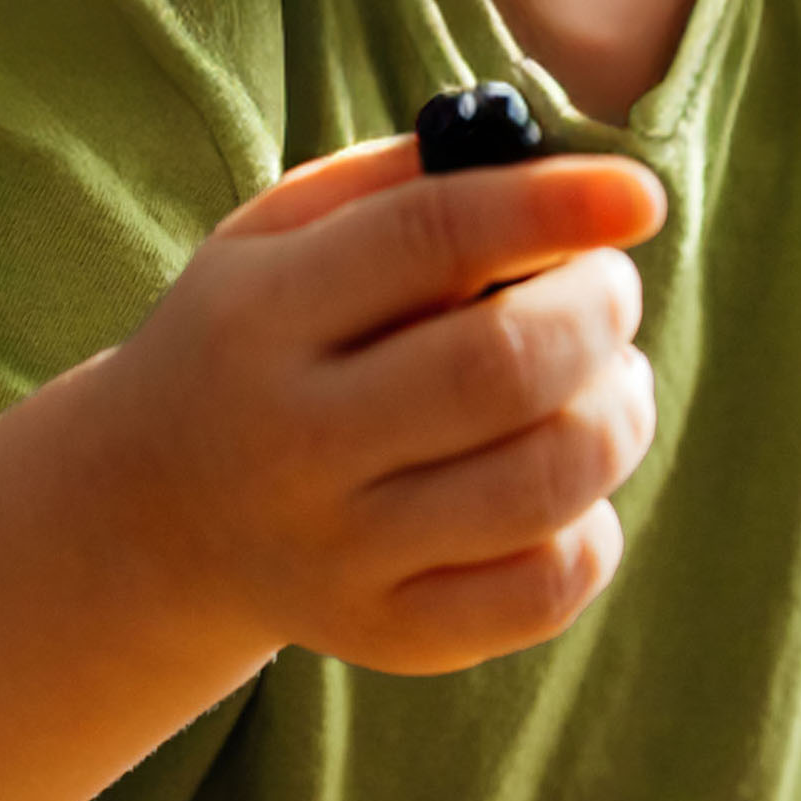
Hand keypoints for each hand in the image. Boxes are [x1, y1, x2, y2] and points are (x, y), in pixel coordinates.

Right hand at [89, 134, 666, 678]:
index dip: (550, 209)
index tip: (639, 195)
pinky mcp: (393, 634)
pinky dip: (595, 530)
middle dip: (598, 317)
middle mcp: (292, 440)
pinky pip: (547, 587)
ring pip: (545, 484)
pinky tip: (572, 493)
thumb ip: (402, 191)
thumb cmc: (264, 347)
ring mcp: (341, 551)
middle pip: (504, 368)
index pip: (427, 241)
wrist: (162, 514)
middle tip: (613, 296)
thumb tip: (552, 165)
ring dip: (619, 418)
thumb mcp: (281, 243)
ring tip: (613, 384)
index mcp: (257, 316)